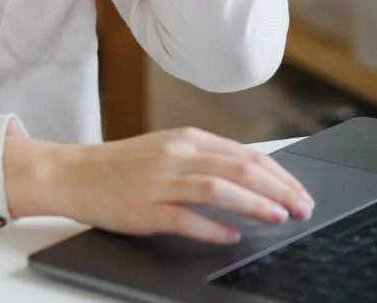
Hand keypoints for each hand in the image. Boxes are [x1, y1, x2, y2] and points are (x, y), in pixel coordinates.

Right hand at [4, 127, 314, 243]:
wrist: (75, 173)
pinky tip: (230, 236)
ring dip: (255, 205)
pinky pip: (185, 218)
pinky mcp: (144, 208)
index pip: (247, 155)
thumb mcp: (170, 151)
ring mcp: (161, 181)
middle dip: (278, 190)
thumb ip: (208, 161)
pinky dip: (212, 228)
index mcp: (188, 139)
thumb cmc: (125, 166)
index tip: (301, 193)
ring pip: (219, 189)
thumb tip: (255, 179)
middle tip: (302, 208)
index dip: (280, 175)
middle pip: (241, 169)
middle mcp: (178, 155)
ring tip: (279, 217)